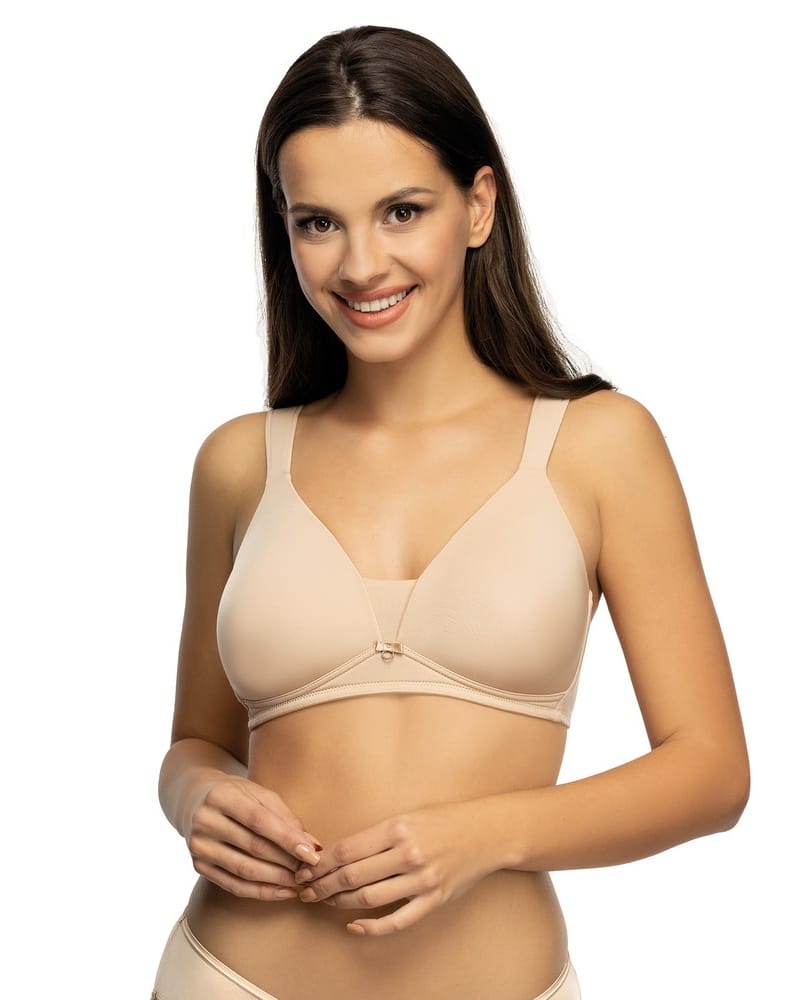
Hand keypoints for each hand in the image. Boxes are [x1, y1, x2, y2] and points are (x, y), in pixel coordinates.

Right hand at [186, 774, 322, 900]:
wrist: (194, 800)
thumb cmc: (236, 794)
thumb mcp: (259, 794)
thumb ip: (285, 817)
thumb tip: (311, 845)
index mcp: (221, 796)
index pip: (259, 821)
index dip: (287, 839)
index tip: (312, 852)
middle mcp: (205, 821)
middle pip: (253, 847)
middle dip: (286, 861)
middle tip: (310, 870)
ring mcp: (199, 846)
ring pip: (244, 870)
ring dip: (276, 880)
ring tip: (300, 882)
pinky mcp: (199, 866)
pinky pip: (233, 885)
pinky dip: (260, 891)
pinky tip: (282, 891)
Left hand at [293, 801, 499, 935]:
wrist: (487, 832)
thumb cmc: (444, 820)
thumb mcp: (407, 816)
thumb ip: (377, 835)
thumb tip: (339, 854)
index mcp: (397, 828)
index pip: (347, 849)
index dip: (321, 863)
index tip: (306, 870)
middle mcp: (408, 854)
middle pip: (352, 876)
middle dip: (323, 886)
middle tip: (306, 891)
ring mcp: (422, 879)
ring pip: (369, 898)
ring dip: (341, 903)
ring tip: (326, 902)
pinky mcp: (434, 899)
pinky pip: (397, 920)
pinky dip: (372, 927)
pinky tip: (354, 926)